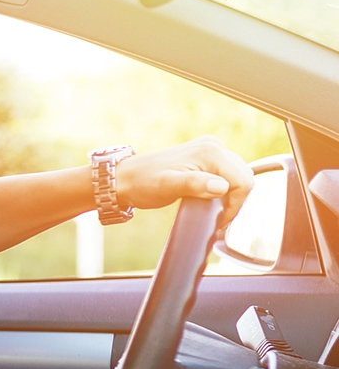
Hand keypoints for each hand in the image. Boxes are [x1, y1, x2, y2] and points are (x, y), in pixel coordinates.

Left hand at [114, 136, 254, 225]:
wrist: (125, 179)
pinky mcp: (205, 156)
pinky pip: (226, 173)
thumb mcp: (168, 186)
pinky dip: (224, 188)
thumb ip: (195, 185)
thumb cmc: (143, 184)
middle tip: (218, 220)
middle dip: (235, 200)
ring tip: (215, 213)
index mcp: (211, 152)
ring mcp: (210, 150)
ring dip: (231, 195)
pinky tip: (212, 201)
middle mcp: (214, 146)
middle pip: (244, 176)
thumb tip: (221, 187)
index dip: (236, 205)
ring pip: (237, 175)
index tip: (220, 221)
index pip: (243, 181)